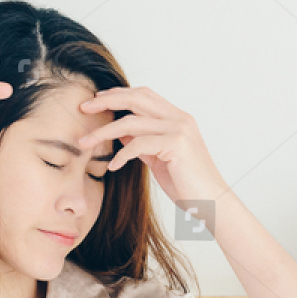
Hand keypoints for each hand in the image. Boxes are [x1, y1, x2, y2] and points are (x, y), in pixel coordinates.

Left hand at [76, 87, 225, 206]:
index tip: (96, 100)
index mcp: (178, 119)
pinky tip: (113, 166)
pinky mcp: (176, 145)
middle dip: (106, 100)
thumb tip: (121, 133)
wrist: (213, 203)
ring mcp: (179, 130)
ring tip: (85, 142)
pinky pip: (139, 144)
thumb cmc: (189, 185)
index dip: (119, 94)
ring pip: (132, 122)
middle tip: (83, 107)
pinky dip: (121, 155)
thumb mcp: (160, 160)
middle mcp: (180, 119)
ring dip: (104, 132)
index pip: (144, 95)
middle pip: (136, 98)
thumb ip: (143, 144)